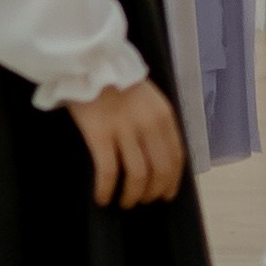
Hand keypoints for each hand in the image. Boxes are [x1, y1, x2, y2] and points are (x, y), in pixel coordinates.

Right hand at [66, 76, 184, 206]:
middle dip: (153, 192)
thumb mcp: (149, 99)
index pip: (176, 158)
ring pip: (137, 176)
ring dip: (132, 196)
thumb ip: (157, 124)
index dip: (172, 181)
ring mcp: (125, 131)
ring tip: (124, 202)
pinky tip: (102, 198)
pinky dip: (106, 190)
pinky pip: (108, 172)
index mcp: (164, 116)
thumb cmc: (117, 81)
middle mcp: (149, 125)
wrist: (89, 63)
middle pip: (159, 171)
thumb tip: (158, 157)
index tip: (165, 195)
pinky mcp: (100, 136)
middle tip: (142, 201)